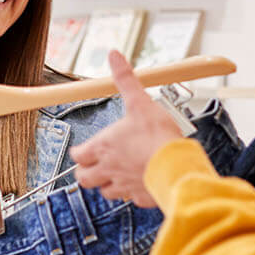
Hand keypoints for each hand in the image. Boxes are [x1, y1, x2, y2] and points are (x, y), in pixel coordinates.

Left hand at [70, 51, 185, 206]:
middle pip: (84, 179)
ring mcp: (124, 187)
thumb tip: (114, 56)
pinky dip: (132, 193)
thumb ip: (126, 79)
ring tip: (116, 174)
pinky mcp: (141, 198)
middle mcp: (109, 170)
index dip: (79, 152)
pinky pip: (130, 199)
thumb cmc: (157, 136)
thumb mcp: (140, 101)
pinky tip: (140, 183)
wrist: (176, 166)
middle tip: (94, 166)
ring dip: (107, 184)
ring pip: (105, 192)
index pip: (78, 156)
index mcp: (104, 148)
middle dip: (86, 173)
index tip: (83, 149)